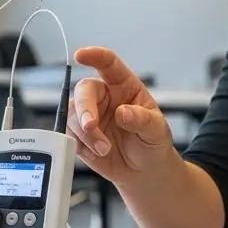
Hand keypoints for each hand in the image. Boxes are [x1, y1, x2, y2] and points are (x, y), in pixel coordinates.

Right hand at [66, 46, 176, 184]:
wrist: (144, 172)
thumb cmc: (152, 143)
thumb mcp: (157, 130)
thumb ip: (142, 120)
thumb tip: (123, 112)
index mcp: (124, 86)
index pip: (108, 64)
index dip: (94, 56)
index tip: (81, 55)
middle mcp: (103, 97)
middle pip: (84, 90)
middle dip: (84, 107)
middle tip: (90, 126)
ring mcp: (90, 115)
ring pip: (73, 114)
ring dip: (85, 133)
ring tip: (104, 149)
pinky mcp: (80, 135)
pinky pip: (70, 134)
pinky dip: (81, 145)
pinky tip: (97, 153)